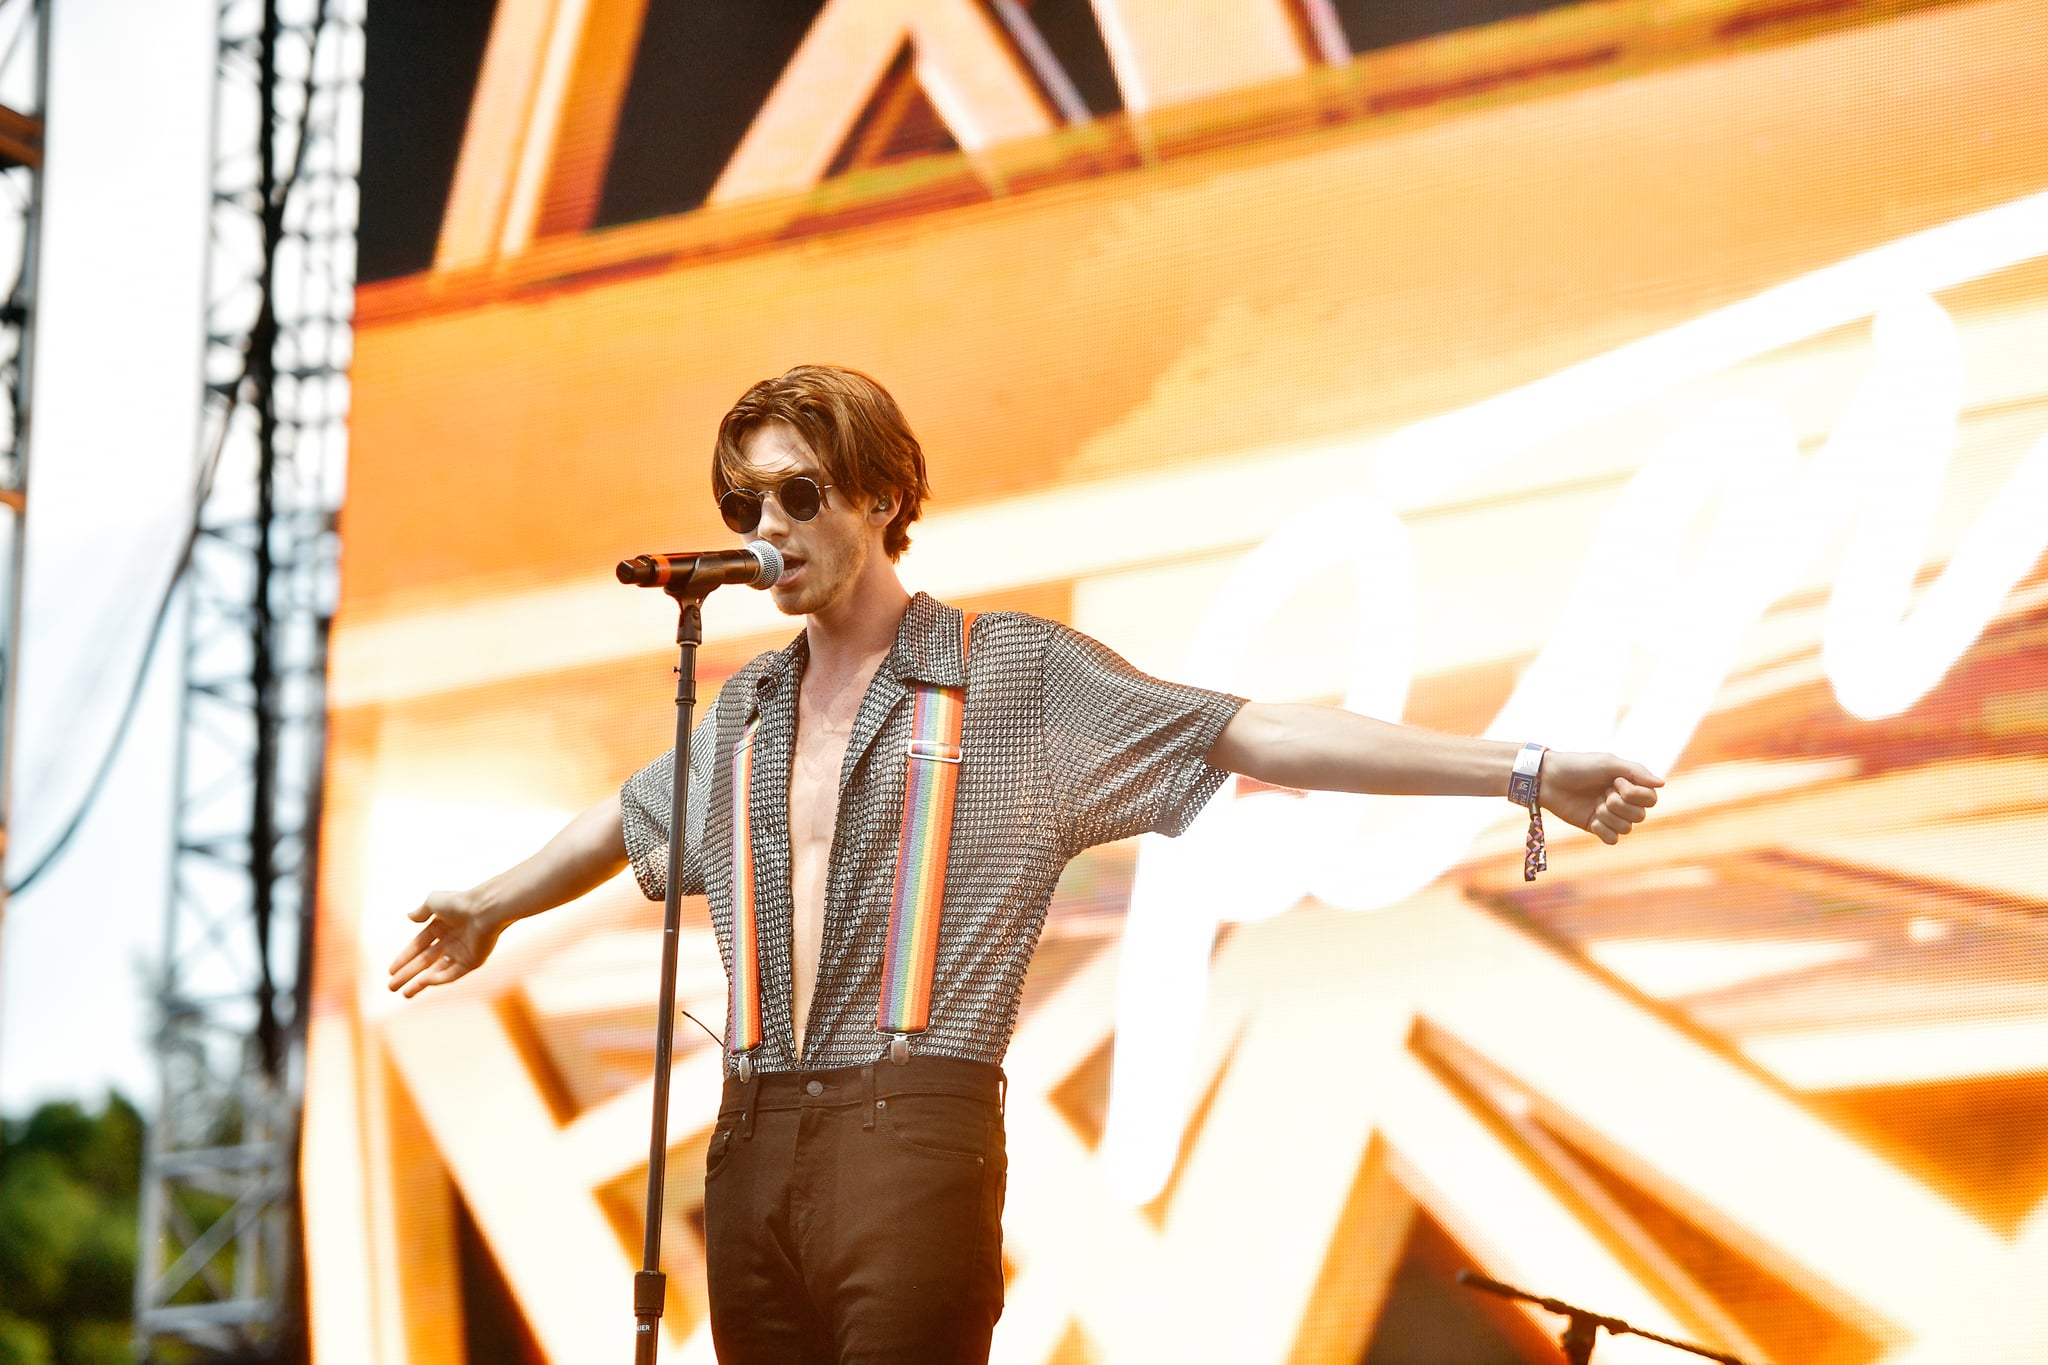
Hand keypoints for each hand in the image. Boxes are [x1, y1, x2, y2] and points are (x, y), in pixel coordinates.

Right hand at [387, 889, 504, 997]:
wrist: (486, 909)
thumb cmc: (459, 903)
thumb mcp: (434, 902)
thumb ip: (421, 911)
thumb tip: (409, 916)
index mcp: (441, 926)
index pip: (418, 946)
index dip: (404, 958)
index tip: (390, 971)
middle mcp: (450, 940)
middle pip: (424, 962)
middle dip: (407, 975)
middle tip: (391, 987)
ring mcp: (461, 952)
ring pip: (437, 971)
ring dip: (420, 983)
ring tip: (404, 994)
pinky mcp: (472, 961)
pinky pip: (452, 974)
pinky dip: (438, 979)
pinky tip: (423, 982)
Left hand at [1534, 751, 1663, 844]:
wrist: (1548, 779)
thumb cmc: (1578, 766)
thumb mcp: (1609, 763)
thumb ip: (1636, 772)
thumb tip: (1663, 784)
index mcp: (1628, 784)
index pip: (1651, 799)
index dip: (1636, 794)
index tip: (1616, 782)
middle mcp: (1621, 800)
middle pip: (1640, 816)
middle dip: (1621, 805)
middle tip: (1603, 793)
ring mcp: (1608, 814)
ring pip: (1627, 829)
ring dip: (1610, 816)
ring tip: (1594, 803)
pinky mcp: (1595, 826)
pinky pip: (1612, 839)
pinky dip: (1604, 830)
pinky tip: (1592, 819)